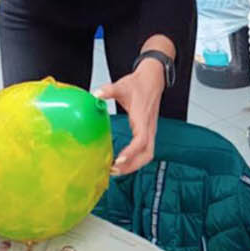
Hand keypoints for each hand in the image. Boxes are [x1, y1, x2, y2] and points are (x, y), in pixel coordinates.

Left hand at [97, 59, 166, 174]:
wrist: (152, 80)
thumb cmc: (139, 85)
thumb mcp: (122, 86)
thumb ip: (109, 90)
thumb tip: (96, 94)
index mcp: (142, 119)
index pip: (141, 141)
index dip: (131, 152)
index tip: (118, 159)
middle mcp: (149, 128)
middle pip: (147, 154)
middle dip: (133, 165)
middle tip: (114, 170)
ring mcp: (150, 131)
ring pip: (148, 154)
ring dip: (135, 165)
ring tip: (117, 170)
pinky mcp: (148, 132)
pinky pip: (145, 150)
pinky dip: (136, 159)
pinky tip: (123, 161)